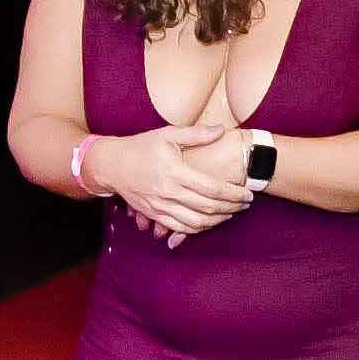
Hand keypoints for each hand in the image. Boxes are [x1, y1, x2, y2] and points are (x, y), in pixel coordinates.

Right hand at [90, 126, 250, 243]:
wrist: (111, 164)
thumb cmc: (141, 146)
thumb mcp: (167, 134)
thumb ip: (196, 134)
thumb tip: (221, 130)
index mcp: (175, 171)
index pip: (212, 188)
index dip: (234, 194)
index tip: (248, 194)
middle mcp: (168, 192)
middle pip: (208, 207)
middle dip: (231, 208)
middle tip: (246, 205)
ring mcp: (159, 206)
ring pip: (195, 222)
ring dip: (217, 221)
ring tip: (231, 214)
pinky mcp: (153, 214)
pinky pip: (179, 228)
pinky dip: (197, 229)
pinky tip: (209, 223)